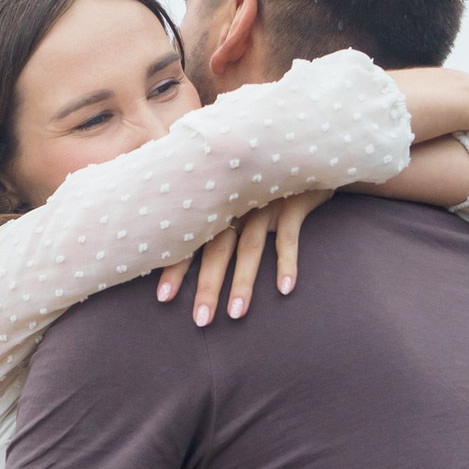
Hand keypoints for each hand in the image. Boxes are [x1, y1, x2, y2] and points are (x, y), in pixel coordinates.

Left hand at [155, 191, 331, 325]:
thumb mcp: (235, 187)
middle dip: (207, 287)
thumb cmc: (263, 176)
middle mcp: (235, 204)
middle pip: (216, 251)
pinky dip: (287, 262)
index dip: (175, 268)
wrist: (306, 148)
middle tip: (200, 321)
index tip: (162, 298)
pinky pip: (288, 236)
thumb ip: (214, 208)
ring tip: (236, 315)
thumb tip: (184, 238)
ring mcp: (263, 202)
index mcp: (216, 204)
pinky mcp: (292, 202)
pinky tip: (285, 289)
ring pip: (250, 248)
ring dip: (242, 283)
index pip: (189, 239)